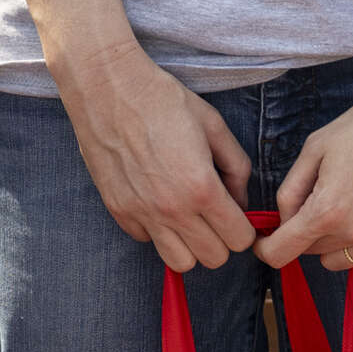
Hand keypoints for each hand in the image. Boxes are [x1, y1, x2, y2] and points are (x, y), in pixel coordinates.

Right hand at [60, 38, 255, 271]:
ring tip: (189, 217)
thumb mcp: (213, 125)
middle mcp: (172, 209)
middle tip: (215, 214)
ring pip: (180, 263)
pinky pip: (147, 241)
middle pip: (213, 258)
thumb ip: (237, 167)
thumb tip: (241, 200)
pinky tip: (158, 202)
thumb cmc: (163, 100)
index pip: (239, 239)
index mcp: (201, 187)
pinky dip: (158, 231)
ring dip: (191, 245)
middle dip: (222, 239)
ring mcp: (142, 214)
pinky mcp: (118, 211)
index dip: (244, 227)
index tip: (237, 213)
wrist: (108, 88)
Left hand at [260, 47, 352, 272]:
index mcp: (327, 210)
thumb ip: (291, 189)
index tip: (265, 242)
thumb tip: (284, 219)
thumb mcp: (316, 147)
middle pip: (311, 253)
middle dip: (303, 232)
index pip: (283, 253)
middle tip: (315, 198)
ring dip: (332, 240)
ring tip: (345, 202)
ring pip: (340, 258)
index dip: (267, 249)